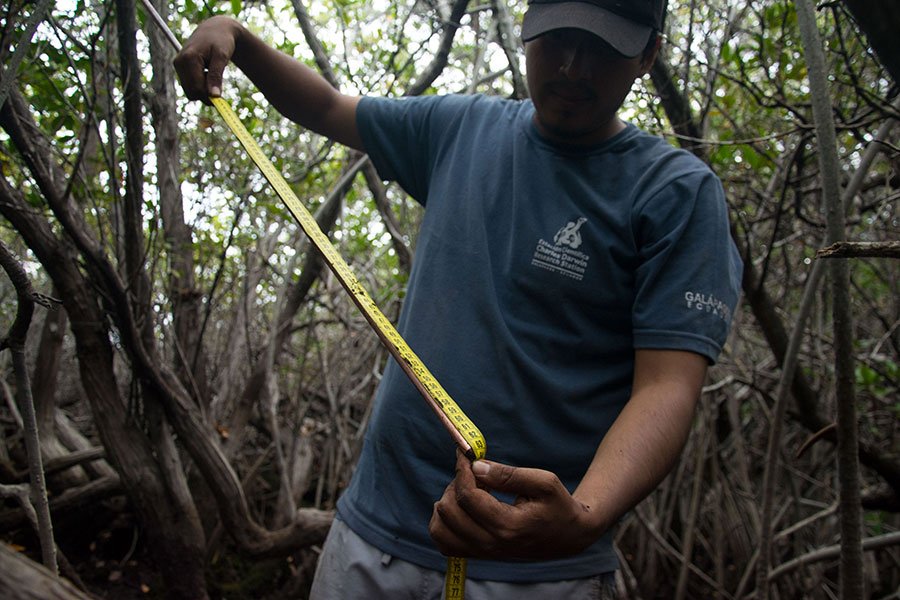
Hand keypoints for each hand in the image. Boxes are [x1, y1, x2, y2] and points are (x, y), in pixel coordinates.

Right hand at [173, 16, 242, 102]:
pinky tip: (206, 74)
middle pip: (191, 92)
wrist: (215, 30)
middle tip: (219, 86)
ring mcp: (178, 65)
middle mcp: (179, 62)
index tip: (222, 98)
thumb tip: (214, 96)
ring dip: (203, 89)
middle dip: (206, 94)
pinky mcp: (179, 68)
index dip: (209, 96)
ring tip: (211, 74)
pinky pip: (189, 86)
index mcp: (188, 58)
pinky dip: (199, 85)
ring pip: (190, 91)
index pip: (196, 88)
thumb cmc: (221, 41)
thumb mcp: (222, 57)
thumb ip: (216, 76)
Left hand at [428, 451, 600, 560]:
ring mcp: (483, 552)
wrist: (568, 536)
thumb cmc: (558, 505)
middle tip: (474, 474)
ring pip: (439, 529)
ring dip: (446, 503)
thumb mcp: (544, 482)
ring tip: (468, 491)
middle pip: (449, 511)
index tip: (466, 454)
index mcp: (508, 525)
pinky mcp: (478, 554)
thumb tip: (475, 466)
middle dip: (455, 484)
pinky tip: (463, 508)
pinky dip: (444, 522)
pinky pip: (444, 542)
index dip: (462, 470)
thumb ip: (508, 474)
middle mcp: (491, 543)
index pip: (468, 497)